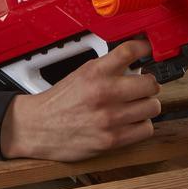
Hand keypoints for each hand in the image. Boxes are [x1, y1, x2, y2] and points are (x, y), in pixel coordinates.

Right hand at [0, 39, 160, 160]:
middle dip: (149, 85)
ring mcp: (108, 118)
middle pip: (151, 84)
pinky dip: (142, 125)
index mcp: (96, 72)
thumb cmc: (61, 100)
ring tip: (136, 106)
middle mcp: (104, 93)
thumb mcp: (83, 73)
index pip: (130, 51)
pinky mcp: (110, 140)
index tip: (150, 51)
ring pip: (152, 107)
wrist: (35, 127)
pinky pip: (145, 129)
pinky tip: (132, 122)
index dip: (146, 48)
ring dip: (147, 106)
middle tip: (143, 88)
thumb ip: (111, 67)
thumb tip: (140, 60)